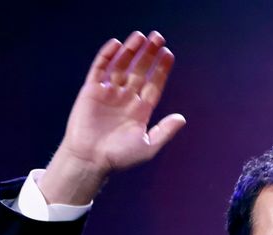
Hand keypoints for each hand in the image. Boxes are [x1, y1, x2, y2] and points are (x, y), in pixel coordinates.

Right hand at [39, 30, 185, 204]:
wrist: (90, 160)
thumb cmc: (119, 158)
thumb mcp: (147, 146)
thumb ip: (164, 131)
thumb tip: (182, 118)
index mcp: (141, 110)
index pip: (154, 84)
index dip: (161, 69)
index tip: (168, 54)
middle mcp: (126, 98)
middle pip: (140, 71)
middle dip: (149, 54)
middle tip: (158, 37)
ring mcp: (109, 93)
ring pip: (122, 66)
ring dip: (131, 51)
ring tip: (140, 36)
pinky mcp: (92, 90)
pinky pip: (100, 69)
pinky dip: (107, 56)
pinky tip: (117, 45)